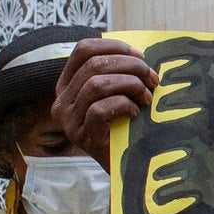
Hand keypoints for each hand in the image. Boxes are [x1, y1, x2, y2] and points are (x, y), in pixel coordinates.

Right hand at [53, 39, 155, 169]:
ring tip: (146, 97)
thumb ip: (117, 73)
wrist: (123, 167)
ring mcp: (69, 120)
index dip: (113, 46)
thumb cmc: (122, 126)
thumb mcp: (114, 94)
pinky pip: (101, 109)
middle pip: (94, 65)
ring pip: (97, 84)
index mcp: (67, 84)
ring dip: (130, 85)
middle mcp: (62, 101)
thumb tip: (139, 55)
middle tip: (152, 78)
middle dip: (130, 66)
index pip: (83, 50)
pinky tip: (135, 113)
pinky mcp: (82, 137)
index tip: (139, 55)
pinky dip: (124, 105)